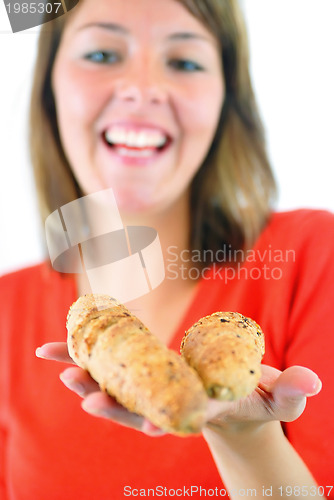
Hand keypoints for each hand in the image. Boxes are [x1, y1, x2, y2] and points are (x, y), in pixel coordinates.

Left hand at [36, 343, 320, 435]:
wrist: (233, 407)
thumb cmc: (257, 399)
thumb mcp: (279, 397)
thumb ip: (293, 390)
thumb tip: (311, 382)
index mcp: (203, 411)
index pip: (182, 420)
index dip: (165, 422)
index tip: (146, 426)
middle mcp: (171, 405)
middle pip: (138, 409)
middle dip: (113, 404)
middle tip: (84, 394)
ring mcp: (155, 392)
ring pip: (117, 390)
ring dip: (88, 378)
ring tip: (58, 366)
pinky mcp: (146, 377)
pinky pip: (112, 369)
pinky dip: (85, 360)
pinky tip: (57, 350)